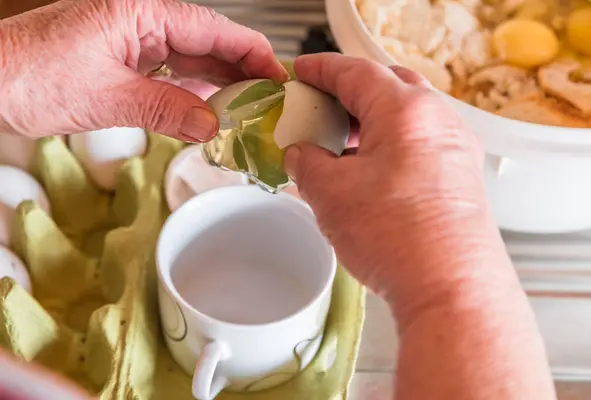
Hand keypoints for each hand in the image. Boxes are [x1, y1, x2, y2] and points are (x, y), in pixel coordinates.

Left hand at [0, 0, 288, 141]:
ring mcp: (134, 41)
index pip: (215, 28)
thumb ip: (166, 110)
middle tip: (270, 102)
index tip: (278, 78)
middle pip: (210, 42)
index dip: (252, 54)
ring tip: (249, 110)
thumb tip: (211, 124)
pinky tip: (210, 110)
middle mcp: (142, 21)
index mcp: (141, 12)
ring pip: (194, 60)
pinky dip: (194, 93)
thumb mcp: (106, 97)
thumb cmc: (27, 74)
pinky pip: (173, 75)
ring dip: (221, 85)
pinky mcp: (126, 62)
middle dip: (243, 72)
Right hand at [285, 53, 498, 309]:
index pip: (356, 72)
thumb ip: (307, 162)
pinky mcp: (461, 176)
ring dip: (371, 123)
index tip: (302, 71)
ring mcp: (456, 148)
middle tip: (320, 107)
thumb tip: (302, 155)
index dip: (321, 69)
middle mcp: (438, 120)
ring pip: (406, 117)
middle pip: (388, 87)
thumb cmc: (397, 237)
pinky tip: (368, 172)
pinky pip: (420, 144)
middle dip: (349, 93)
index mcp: (404, 110)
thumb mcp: (329, 193)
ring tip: (340, 144)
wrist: (450, 288)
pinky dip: (391, 146)